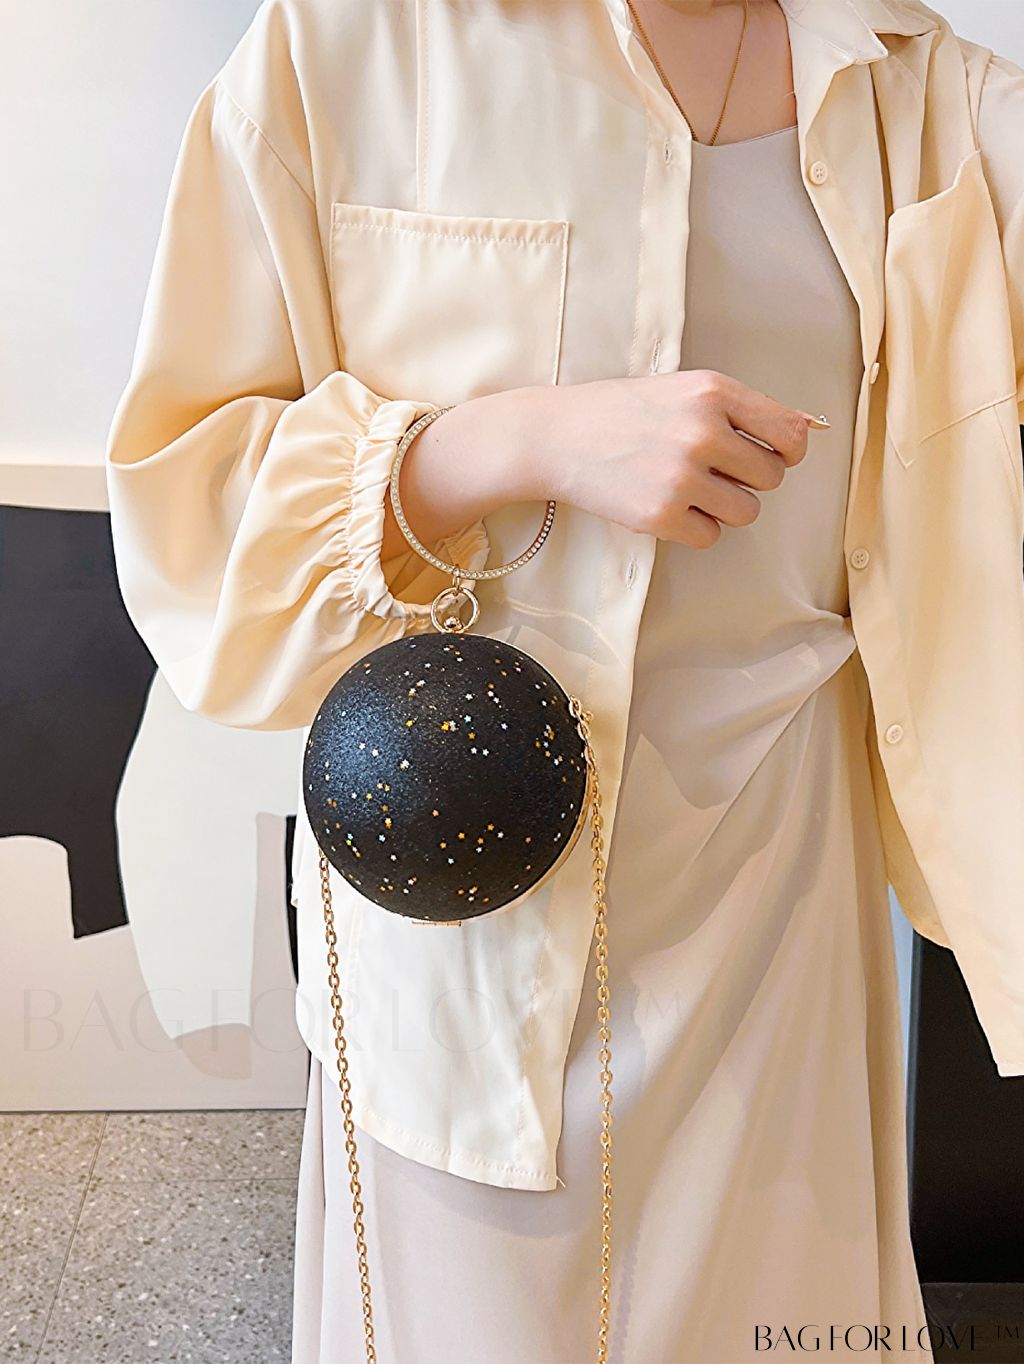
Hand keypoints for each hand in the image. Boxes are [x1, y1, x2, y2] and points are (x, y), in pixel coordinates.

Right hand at [525, 368, 825, 549]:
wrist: (558, 436)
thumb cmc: (622, 412)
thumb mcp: (684, 390)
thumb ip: (742, 410)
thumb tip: (811, 428)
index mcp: (713, 392)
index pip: (789, 433)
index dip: (787, 451)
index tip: (770, 455)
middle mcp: (703, 432)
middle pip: (771, 477)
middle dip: (747, 479)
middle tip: (711, 470)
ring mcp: (682, 477)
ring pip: (747, 511)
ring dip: (724, 507)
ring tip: (687, 488)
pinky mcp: (661, 516)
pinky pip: (710, 536)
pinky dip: (693, 527)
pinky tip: (666, 504)